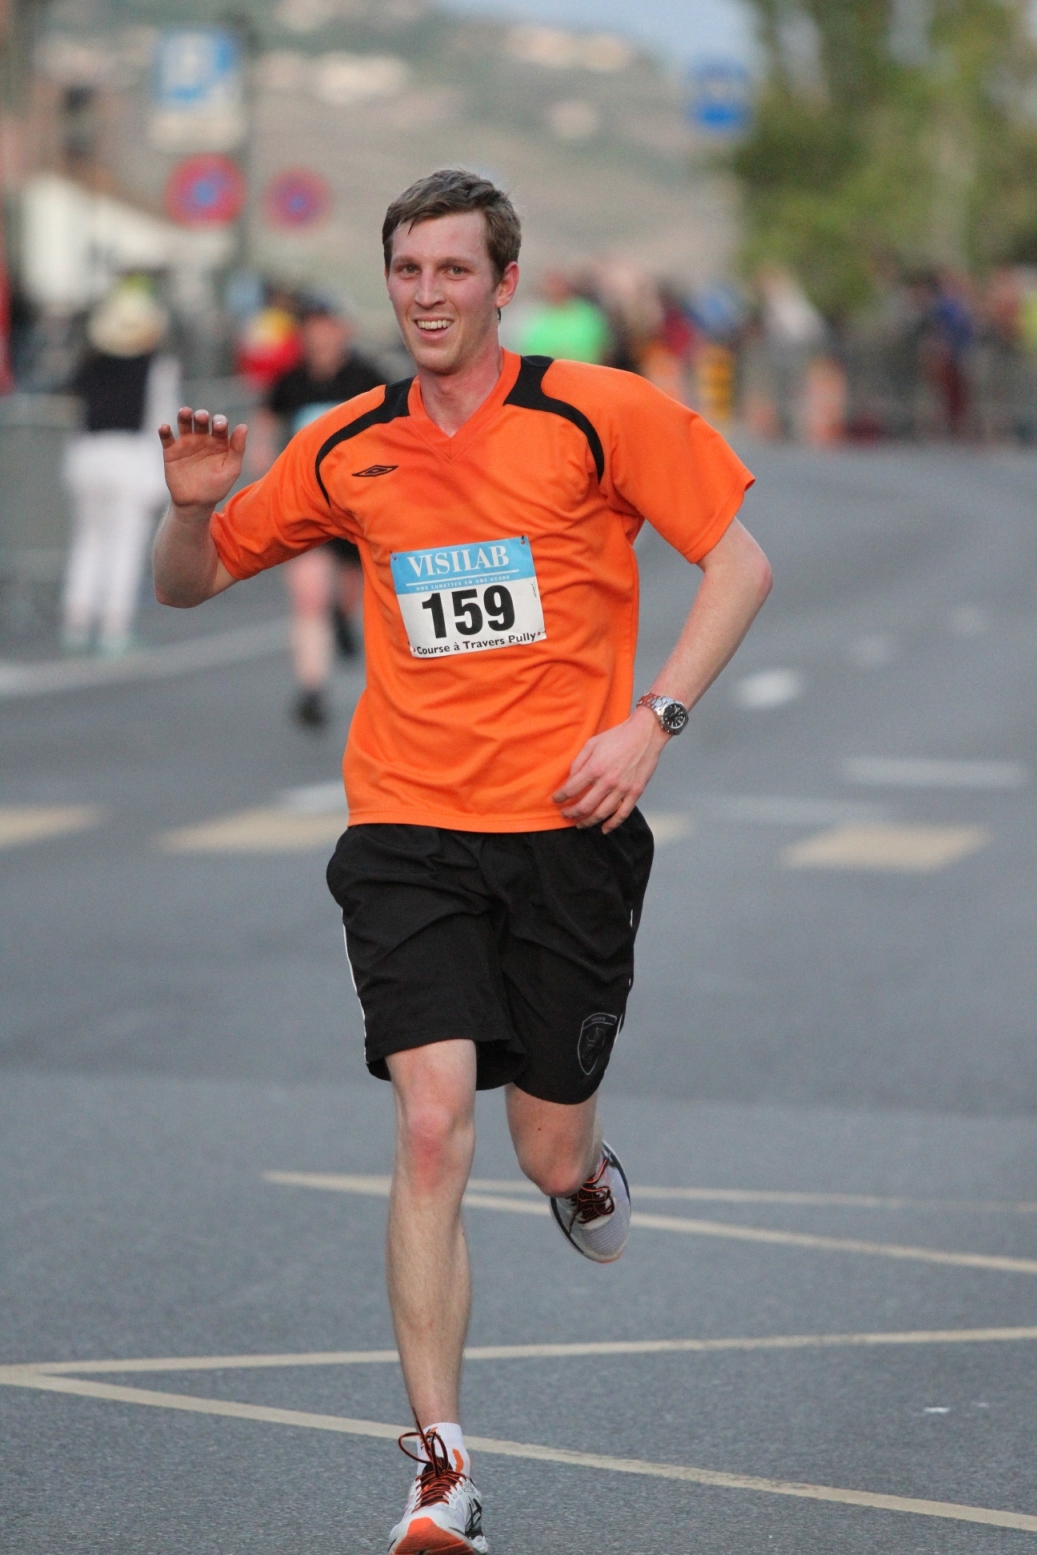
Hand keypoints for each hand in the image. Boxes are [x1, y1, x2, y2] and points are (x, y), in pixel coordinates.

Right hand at [158, 408, 247, 513]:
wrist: (196, 503)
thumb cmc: (217, 486)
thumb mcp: (231, 469)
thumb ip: (238, 448)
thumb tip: (243, 426)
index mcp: (219, 441)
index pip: (220, 424)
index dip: (220, 422)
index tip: (218, 426)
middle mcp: (202, 438)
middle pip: (201, 420)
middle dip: (201, 415)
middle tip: (202, 418)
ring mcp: (186, 443)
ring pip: (184, 423)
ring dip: (184, 415)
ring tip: (185, 412)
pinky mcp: (171, 451)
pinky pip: (166, 437)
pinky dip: (164, 431)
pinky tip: (165, 428)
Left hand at [553, 707, 669, 832]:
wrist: (645, 734)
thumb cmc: (618, 736)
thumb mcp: (592, 743)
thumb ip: (579, 762)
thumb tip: (570, 779)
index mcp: (595, 768)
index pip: (571, 789)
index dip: (560, 797)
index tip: (556, 800)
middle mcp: (607, 781)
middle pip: (584, 806)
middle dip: (571, 813)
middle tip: (565, 815)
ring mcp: (623, 789)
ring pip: (601, 813)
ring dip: (588, 822)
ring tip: (580, 824)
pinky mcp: (635, 792)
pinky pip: (623, 814)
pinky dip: (612, 824)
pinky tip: (603, 829)